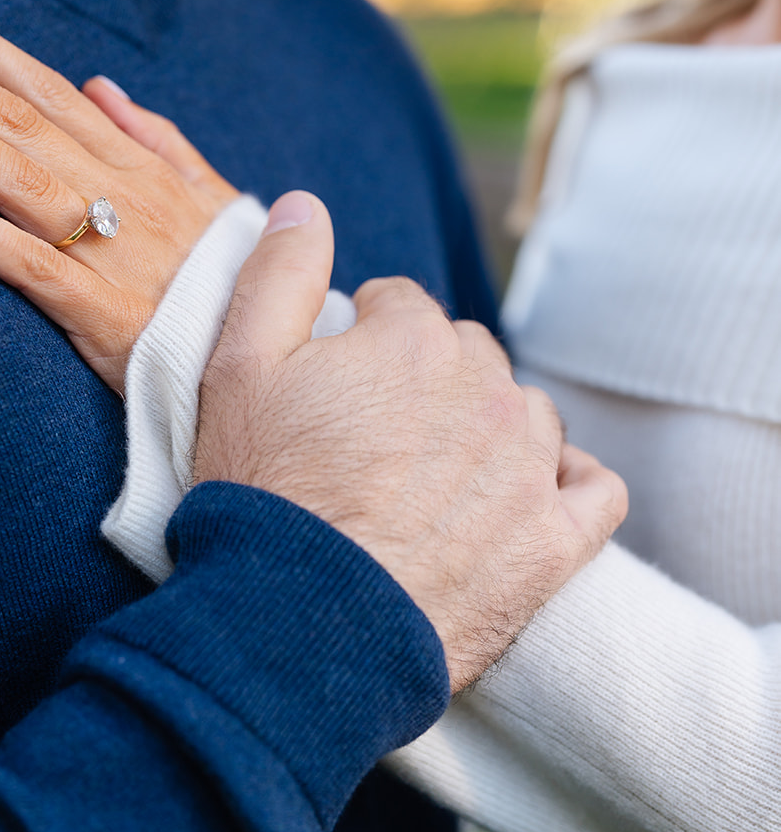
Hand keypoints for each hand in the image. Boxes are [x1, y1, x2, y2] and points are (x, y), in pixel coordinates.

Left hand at [0, 1, 238, 389]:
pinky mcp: (104, 317)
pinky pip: (32, 268)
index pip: (52, 93)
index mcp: (143, 170)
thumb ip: (158, 142)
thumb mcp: (213, 202)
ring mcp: (115, 255)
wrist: (275, 368)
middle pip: (19, 120)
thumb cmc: (234, 286)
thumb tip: (101, 87)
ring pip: (19, 177)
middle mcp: (126, 198)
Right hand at [195, 194, 628, 691]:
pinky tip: (533, 497)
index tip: (337, 386)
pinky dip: (571, 485)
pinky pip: (596, 490)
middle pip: (467, 357)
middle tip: (376, 440)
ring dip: (493, 428)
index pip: (400, 307)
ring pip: (528, 415)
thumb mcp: (236, 369)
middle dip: (428, 382)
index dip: (362, 341)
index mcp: (413, 341)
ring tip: (439, 477)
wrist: (300, 628)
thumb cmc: (262, 498)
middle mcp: (486, 391)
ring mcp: (528, 469)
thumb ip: (277, 273)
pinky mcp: (554, 544)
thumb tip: (305, 202)